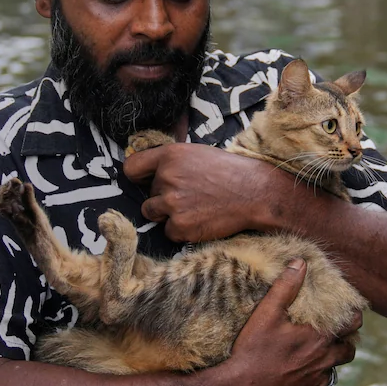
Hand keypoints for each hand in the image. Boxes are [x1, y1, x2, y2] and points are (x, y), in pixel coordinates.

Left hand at [124, 143, 274, 242]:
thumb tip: (150, 174)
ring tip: (194, 207)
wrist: (255, 193)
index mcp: (169, 156)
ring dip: (167, 214)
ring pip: (153, 213)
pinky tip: (201, 219)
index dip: (138, 177)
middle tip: (191, 195)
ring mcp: (172, 203)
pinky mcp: (180, 226)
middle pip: (147, 195)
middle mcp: (166, 178)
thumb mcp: (196, 154)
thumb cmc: (229, 172)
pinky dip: (182, 230)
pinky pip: (168, 232)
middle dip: (164, 197)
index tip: (146, 182)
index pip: (131, 168)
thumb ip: (171, 162)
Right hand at [203, 260, 357, 385]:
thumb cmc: (253, 350)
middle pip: (349, 349)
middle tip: (334, 333)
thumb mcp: (266, 313)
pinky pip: (320, 383)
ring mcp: (317, 380)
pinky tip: (300, 369)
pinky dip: (316, 375)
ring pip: (335, 367)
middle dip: (345, 340)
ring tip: (316, 350)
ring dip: (330, 358)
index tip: (348, 312)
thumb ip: (286, 287)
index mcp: (319, 337)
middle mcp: (324, 360)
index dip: (353, 317)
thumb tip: (301, 263)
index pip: (353, 324)